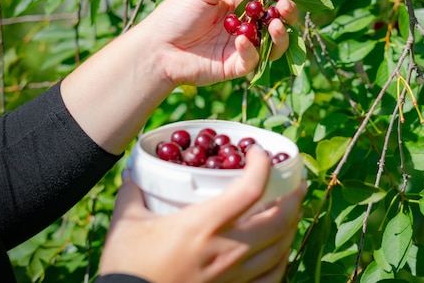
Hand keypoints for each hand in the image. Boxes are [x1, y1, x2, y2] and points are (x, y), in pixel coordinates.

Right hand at [99, 146, 305, 282]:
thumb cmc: (127, 266)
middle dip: (293, 196)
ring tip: (292, 210)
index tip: (258, 152)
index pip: (250, 188)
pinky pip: (272, 277)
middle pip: (279, 219)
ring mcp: (234, 275)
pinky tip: (281, 249)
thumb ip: (133, 193)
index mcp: (204, 225)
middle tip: (295, 182)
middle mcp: (227, 249)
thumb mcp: (127, 224)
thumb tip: (134, 172)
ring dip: (291, 225)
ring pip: (281, 247)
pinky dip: (282, 258)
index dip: (262, 165)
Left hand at [138, 0, 300, 86]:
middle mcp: (243, 23)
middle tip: (286, 5)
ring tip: (275, 23)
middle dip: (287, 9)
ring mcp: (242, 45)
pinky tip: (241, 40)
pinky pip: (254, 59)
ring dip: (280, 32)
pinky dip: (251, 49)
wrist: (156, 49)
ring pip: (274, 41)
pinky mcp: (236, 66)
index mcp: (235, 1)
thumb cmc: (174, 15)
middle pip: (276, 16)